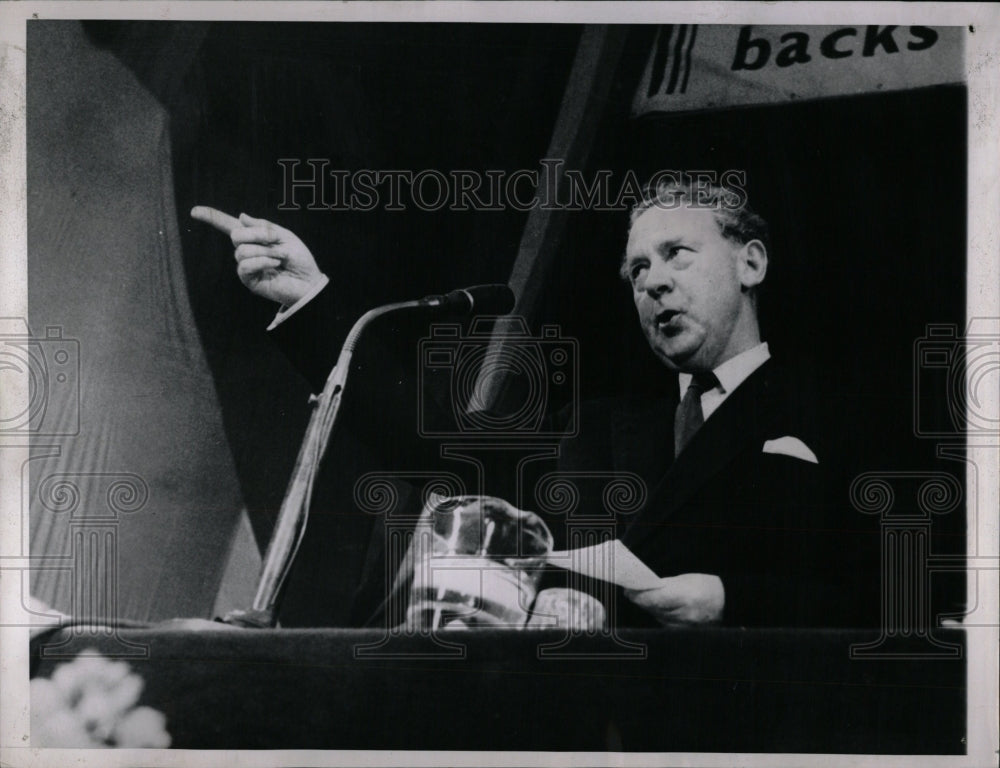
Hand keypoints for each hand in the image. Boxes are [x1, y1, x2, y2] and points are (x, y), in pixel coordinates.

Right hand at [190, 206, 324, 305]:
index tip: (194, 211)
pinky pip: (245, 266)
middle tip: (276, 243)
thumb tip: (241, 217)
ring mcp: (247, 266)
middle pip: (236, 235)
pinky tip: (275, 265)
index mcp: (254, 237)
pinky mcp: (249, 281)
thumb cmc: (299, 259)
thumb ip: (263, 226)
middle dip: (258, 235)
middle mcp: (246, 251)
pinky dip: (262, 262)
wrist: (309, 281)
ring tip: (279, 258)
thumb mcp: (284, 236)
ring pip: (242, 251)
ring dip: (265, 252)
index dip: (212, 217)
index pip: (229, 225)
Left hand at [624, 573, 724, 625]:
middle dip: (641, 600)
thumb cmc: (706, 586)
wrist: (727, 603)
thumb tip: (643, 588)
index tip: (629, 590)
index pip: (654, 598)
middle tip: (631, 592)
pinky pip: (665, 623)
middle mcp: (684, 615)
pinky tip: (656, 607)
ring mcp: (685, 626)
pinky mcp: (684, 633)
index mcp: (685, 597)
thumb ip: (664, 585)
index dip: (639, 595)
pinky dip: (659, 614)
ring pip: (657, 616)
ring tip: (641, 598)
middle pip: (653, 608)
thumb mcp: (686, 579)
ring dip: (648, 607)